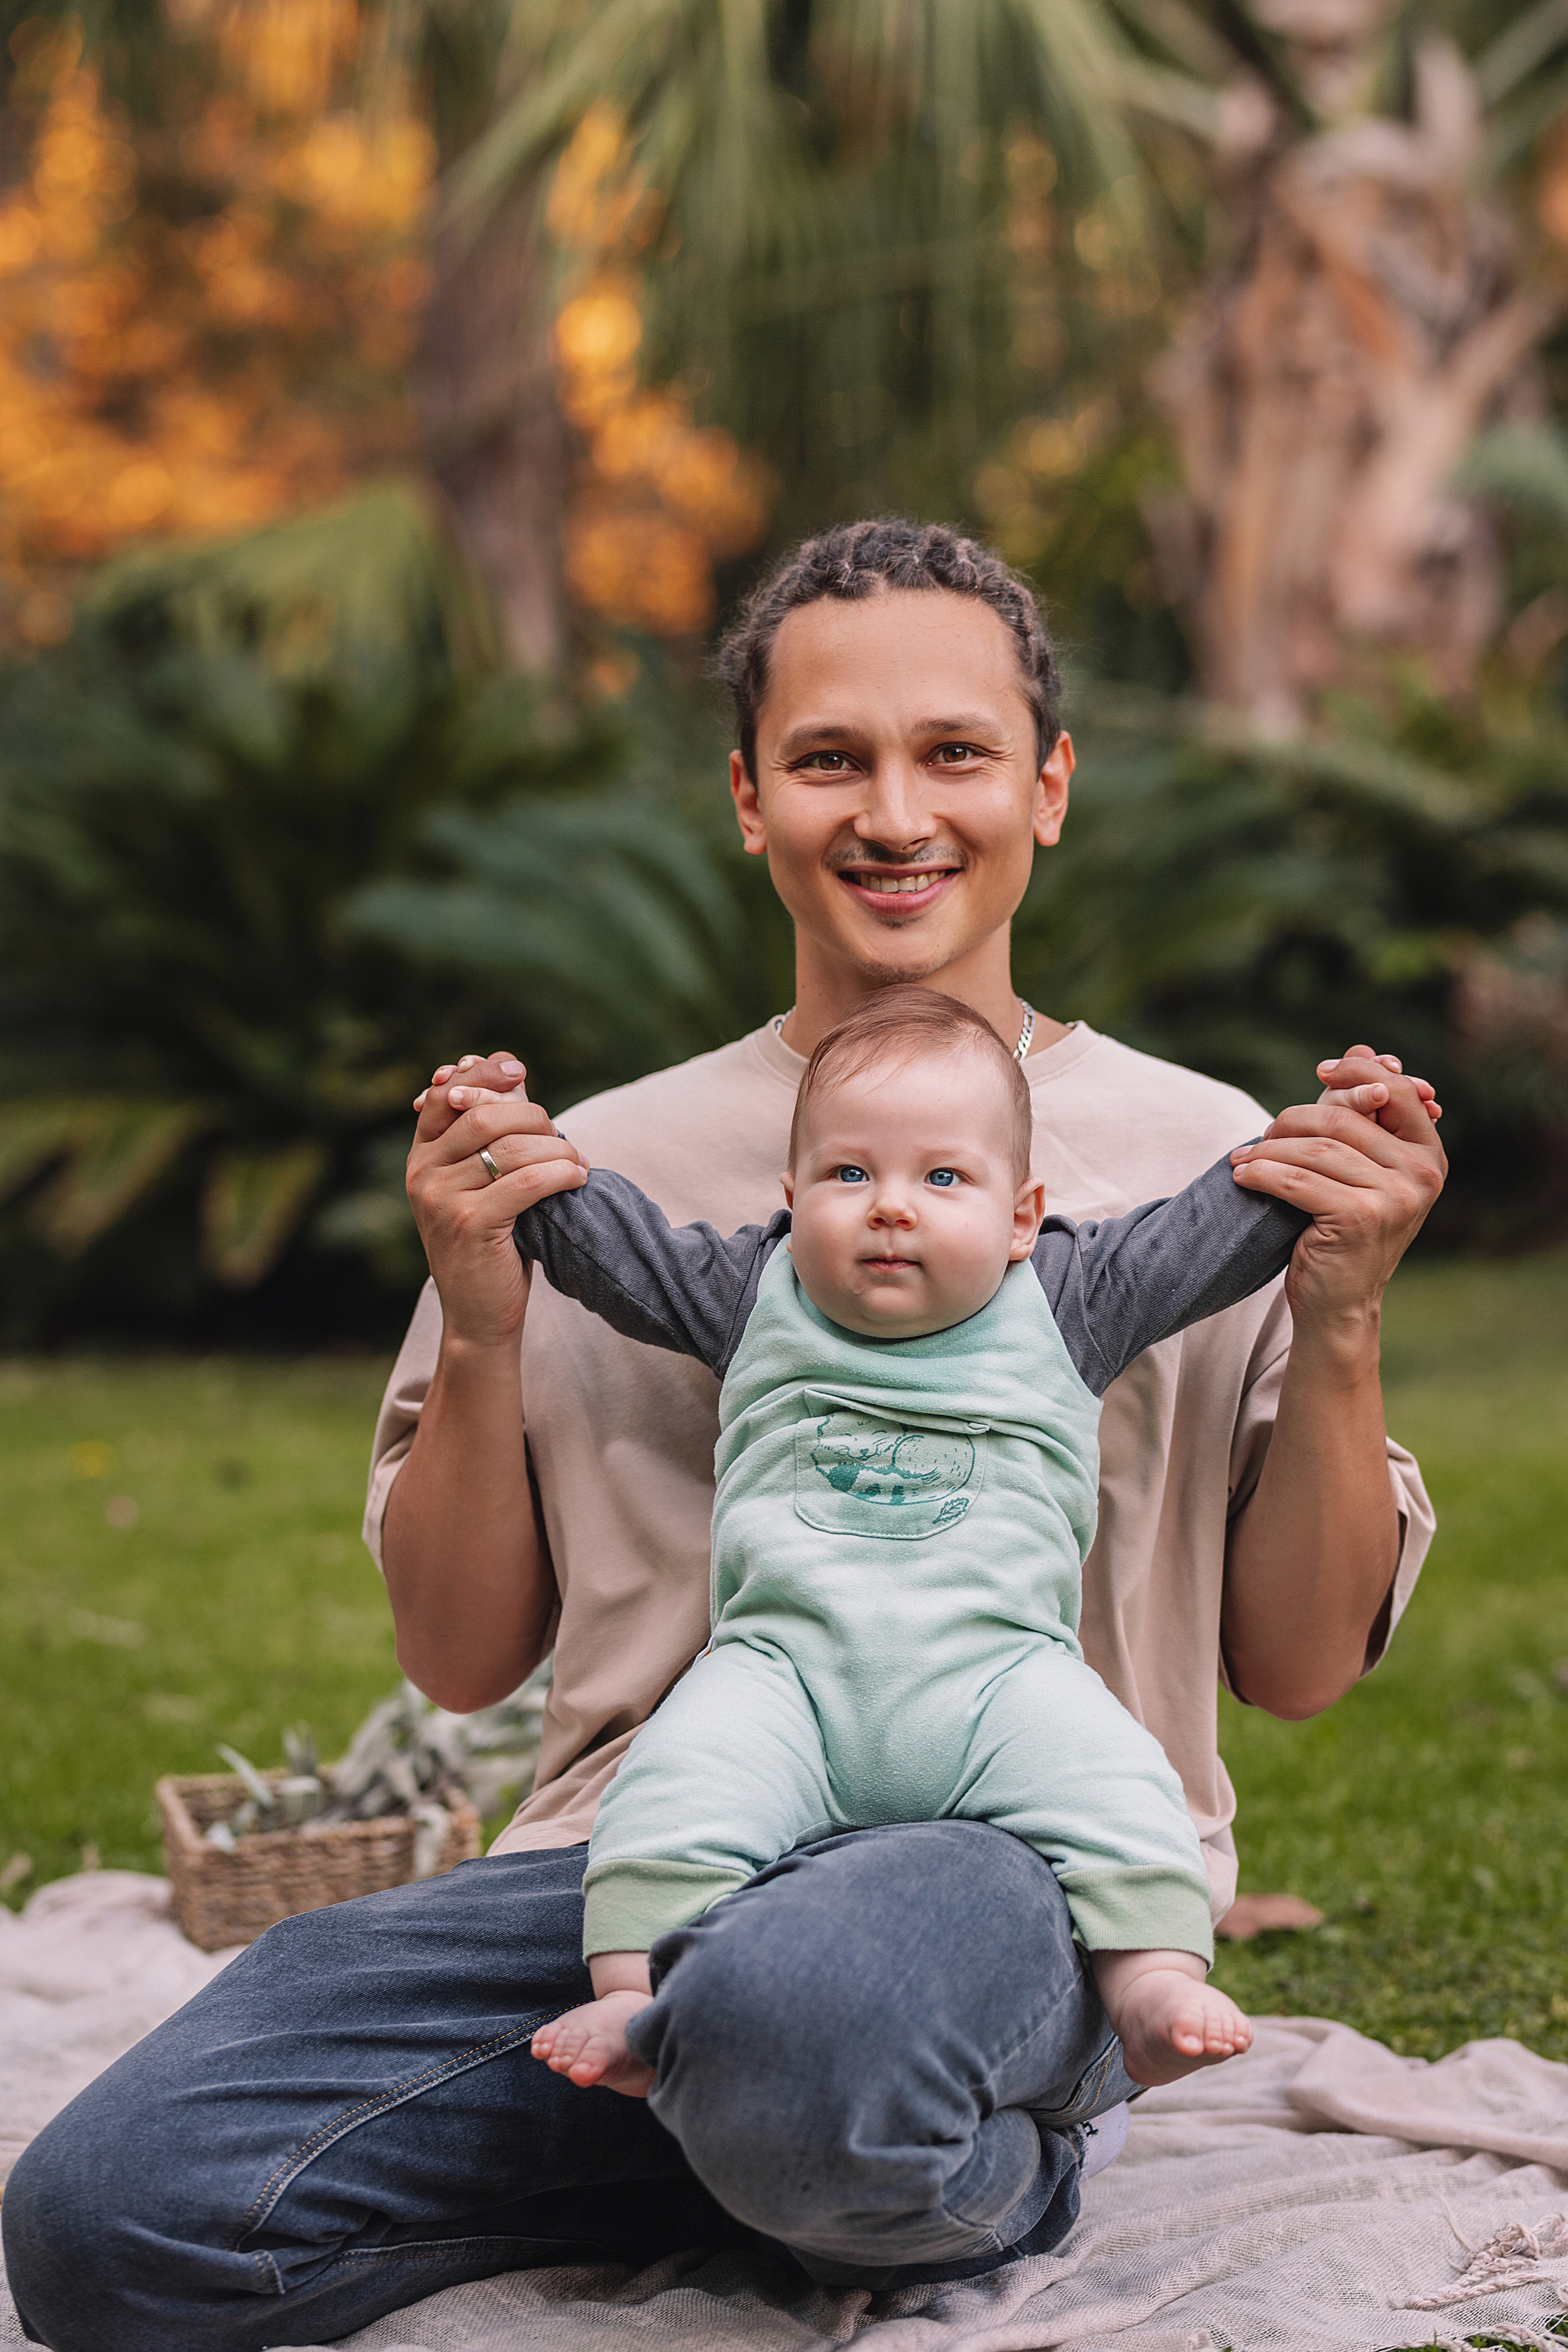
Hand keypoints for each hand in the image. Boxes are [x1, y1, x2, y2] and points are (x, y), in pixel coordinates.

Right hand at [406, 1051, 587, 1350]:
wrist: (479, 1316)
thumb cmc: (491, 1246)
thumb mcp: (481, 1185)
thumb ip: (491, 1136)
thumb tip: (515, 1076)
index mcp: (421, 1156)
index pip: (448, 1093)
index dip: (484, 1073)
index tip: (520, 1070)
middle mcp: (422, 1172)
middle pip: (487, 1114)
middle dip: (536, 1119)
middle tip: (564, 1141)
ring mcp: (441, 1198)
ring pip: (512, 1147)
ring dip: (558, 1150)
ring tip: (579, 1165)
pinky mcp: (470, 1224)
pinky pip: (528, 1181)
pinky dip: (562, 1174)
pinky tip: (579, 1180)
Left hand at [1229, 1049, 1446, 1350]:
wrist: (1340, 1303)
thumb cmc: (1343, 1229)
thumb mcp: (1360, 1169)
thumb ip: (1362, 1113)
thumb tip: (1360, 1048)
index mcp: (1428, 1155)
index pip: (1394, 1092)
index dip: (1357, 1074)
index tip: (1320, 1071)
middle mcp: (1421, 1174)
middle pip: (1344, 1119)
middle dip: (1292, 1120)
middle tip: (1260, 1135)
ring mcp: (1395, 1198)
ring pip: (1316, 1149)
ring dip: (1268, 1149)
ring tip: (1241, 1158)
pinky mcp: (1359, 1219)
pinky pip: (1298, 1181)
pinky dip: (1262, 1174)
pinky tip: (1242, 1177)